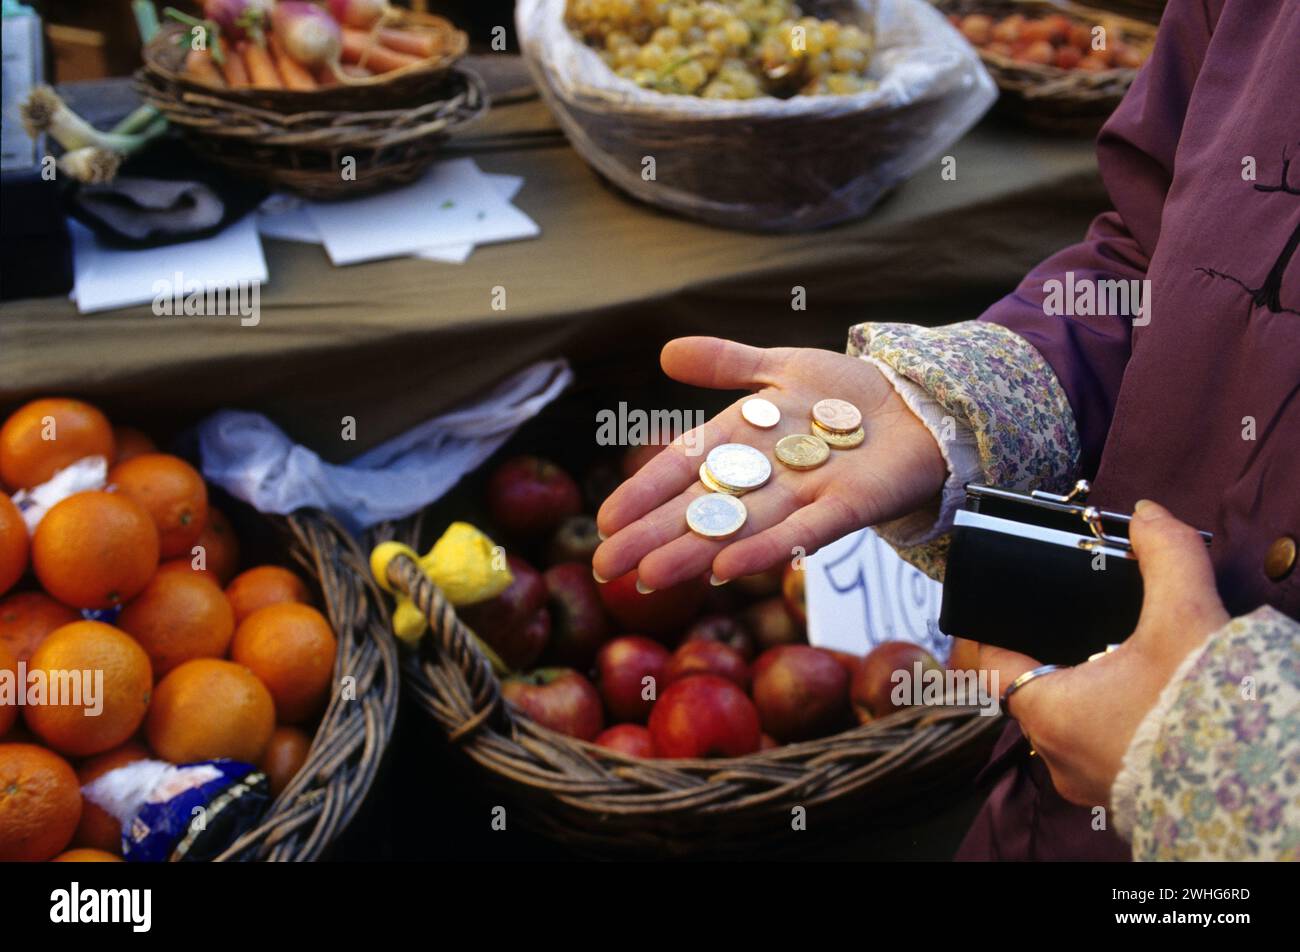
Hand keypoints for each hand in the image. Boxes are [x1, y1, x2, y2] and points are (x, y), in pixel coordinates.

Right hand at [592, 337, 947, 589]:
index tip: (605, 523)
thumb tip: (664, 351)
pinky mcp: (850, 506)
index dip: (644, 493)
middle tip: (606, 569)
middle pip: (702, 507)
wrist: (922, 407)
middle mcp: (768, 474)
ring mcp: (806, 493)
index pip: (684, 467)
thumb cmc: (848, 394)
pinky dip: (766, 550)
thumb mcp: (783, 366)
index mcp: (746, 438)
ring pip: (740, 527)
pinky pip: (804, 531)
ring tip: (650, 578)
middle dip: (654, 537)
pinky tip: (726, 571)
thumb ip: (727, 362)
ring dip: (694, 552)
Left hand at [980, 500, 1228, 807]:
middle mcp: (1058, 756)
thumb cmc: (1203, 712)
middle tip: (1066, 627)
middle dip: (1046, 657)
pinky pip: (1101, 750)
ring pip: (1066, 724)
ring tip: (1110, 657)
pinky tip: (1141, 698)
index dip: (988, 636)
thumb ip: (1165, 556)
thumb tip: (1148, 515)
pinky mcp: (1125, 795)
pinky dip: (1112, 721)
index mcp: (1049, 712)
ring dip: (1082, 691)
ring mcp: (1090, 782)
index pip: (990, 668)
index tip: (991, 613)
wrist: (1262, 789)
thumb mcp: (1183, 618)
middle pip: (1030, 693)